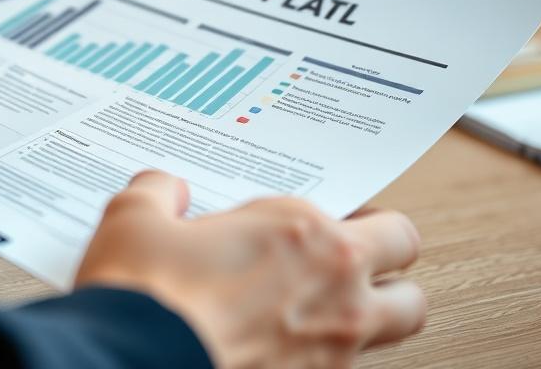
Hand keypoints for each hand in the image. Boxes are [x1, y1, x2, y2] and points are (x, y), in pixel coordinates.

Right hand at [76, 172, 424, 368]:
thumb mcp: (135, 216)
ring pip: (400, 325)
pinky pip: (350, 366)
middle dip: (388, 268)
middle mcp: (335, 288)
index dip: (352, 222)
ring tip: (329, 309)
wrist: (132, 361)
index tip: (318, 227)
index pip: (379, 222)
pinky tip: (284, 342)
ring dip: (376, 314)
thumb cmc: (144, 291)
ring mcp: (333, 349)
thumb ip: (159, 192)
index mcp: (303, 232)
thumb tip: (165, 190)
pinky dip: (328, 353)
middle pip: (409, 273)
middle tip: (351, 264)